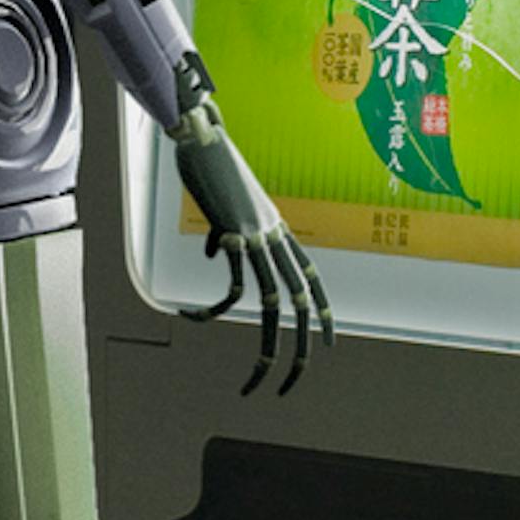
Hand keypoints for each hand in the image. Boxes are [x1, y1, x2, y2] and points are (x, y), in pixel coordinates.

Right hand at [173, 98, 328, 398]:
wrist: (203, 136)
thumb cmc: (213, 164)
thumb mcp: (228, 205)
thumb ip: (229, 231)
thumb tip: (216, 252)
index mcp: (277, 229)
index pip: (312, 278)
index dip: (322, 312)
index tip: (327, 344)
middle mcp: (274, 236)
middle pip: (300, 300)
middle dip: (301, 347)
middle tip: (292, 383)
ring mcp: (256, 237)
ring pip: (274, 303)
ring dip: (268, 350)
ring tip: (256, 381)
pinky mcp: (232, 236)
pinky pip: (229, 288)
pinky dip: (213, 311)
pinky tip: (192, 317)